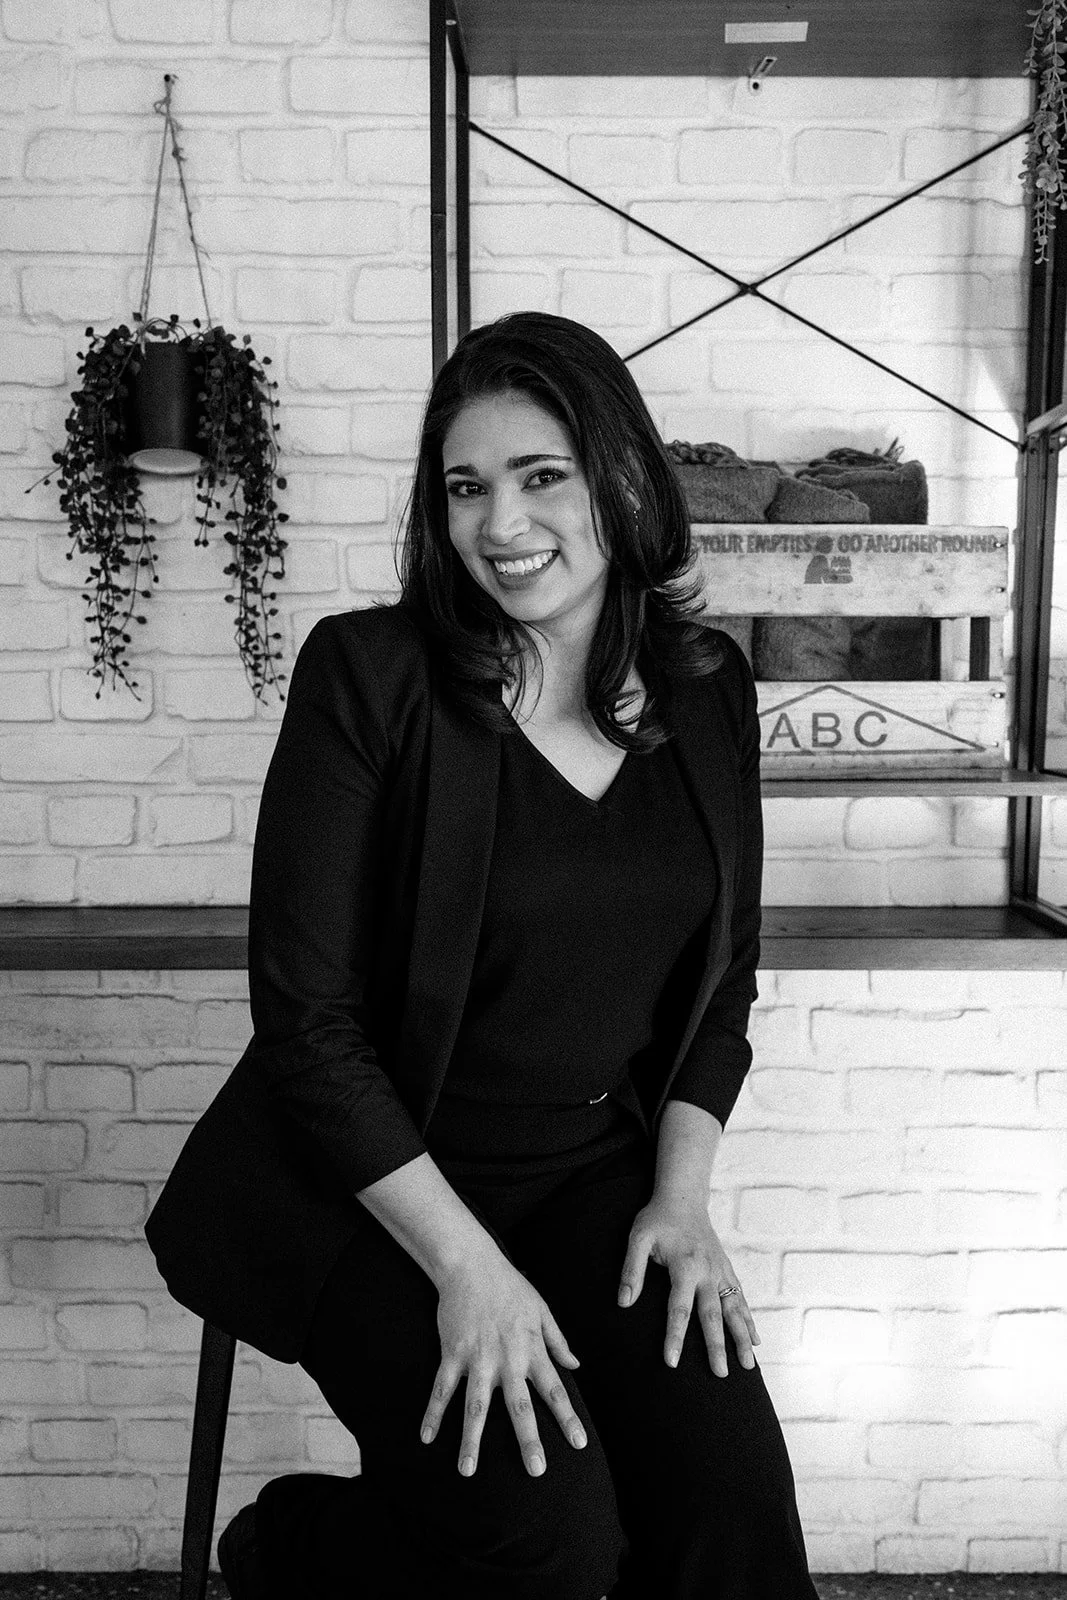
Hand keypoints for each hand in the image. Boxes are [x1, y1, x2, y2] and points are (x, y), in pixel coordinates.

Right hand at [420, 1246, 587, 1477]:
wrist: (471, 1264)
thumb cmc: (510, 1286)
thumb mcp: (542, 1309)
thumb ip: (558, 1340)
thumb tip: (575, 1365)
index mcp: (531, 1349)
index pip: (555, 1390)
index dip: (567, 1418)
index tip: (579, 1444)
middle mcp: (507, 1359)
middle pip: (519, 1406)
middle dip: (528, 1439)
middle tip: (536, 1471)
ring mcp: (477, 1358)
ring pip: (475, 1407)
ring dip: (472, 1440)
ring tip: (468, 1471)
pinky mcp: (452, 1353)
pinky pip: (441, 1389)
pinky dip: (433, 1413)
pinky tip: (427, 1438)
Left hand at [617, 1194, 759, 1376]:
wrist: (683, 1197)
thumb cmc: (657, 1219)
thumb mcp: (638, 1238)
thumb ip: (631, 1270)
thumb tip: (623, 1303)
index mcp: (685, 1265)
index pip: (679, 1307)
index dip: (675, 1336)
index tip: (672, 1362)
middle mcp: (707, 1271)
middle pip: (712, 1314)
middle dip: (717, 1346)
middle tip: (721, 1375)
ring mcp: (721, 1271)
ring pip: (735, 1309)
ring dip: (742, 1337)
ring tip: (748, 1366)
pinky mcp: (727, 1270)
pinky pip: (741, 1299)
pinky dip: (749, 1320)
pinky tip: (755, 1341)